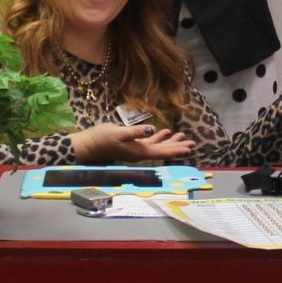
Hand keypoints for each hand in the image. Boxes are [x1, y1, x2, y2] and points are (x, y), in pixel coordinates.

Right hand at [76, 123, 194, 163]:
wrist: (89, 145)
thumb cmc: (102, 139)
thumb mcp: (118, 133)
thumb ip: (135, 132)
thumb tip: (150, 130)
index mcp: (140, 152)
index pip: (162, 152)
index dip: (176, 150)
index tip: (189, 148)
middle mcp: (141, 153)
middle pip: (163, 151)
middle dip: (178, 146)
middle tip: (192, 143)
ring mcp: (136, 149)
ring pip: (158, 146)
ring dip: (170, 142)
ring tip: (183, 137)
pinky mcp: (132, 144)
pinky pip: (149, 141)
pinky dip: (158, 137)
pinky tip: (164, 132)